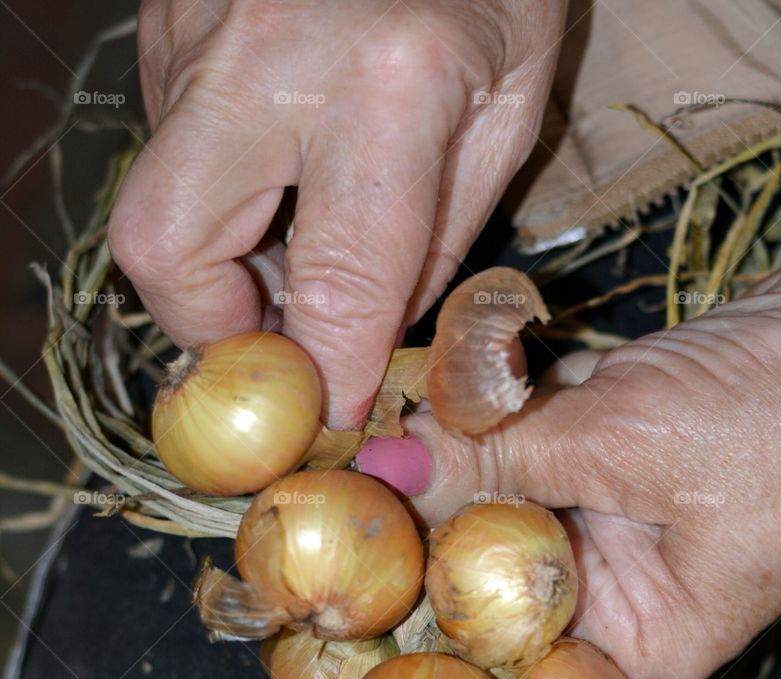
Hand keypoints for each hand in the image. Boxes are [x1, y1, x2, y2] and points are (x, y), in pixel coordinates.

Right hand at [108, 0, 565, 427]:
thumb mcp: (507, 110)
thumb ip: (433, 239)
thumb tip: (362, 339)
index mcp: (385, 86)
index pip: (334, 291)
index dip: (329, 380)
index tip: (333, 417)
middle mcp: (263, 60)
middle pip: (168, 252)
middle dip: (212, 327)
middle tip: (278, 337)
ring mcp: (194, 31)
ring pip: (155, 204)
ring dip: (217, 260)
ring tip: (293, 242)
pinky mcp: (164, 19)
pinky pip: (171, 147)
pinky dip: (220, 188)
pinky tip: (280, 162)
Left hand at [359, 248, 780, 678]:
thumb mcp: (624, 446)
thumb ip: (499, 456)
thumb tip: (389, 464)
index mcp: (631, 642)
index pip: (497, 641)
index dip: (419, 591)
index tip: (348, 539)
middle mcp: (618, 594)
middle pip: (491, 562)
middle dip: (432, 502)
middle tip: (356, 458)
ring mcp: (618, 518)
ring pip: (510, 487)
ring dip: (465, 437)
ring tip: (394, 404)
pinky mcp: (621, 452)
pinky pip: (543, 434)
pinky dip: (509, 399)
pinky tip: (455, 370)